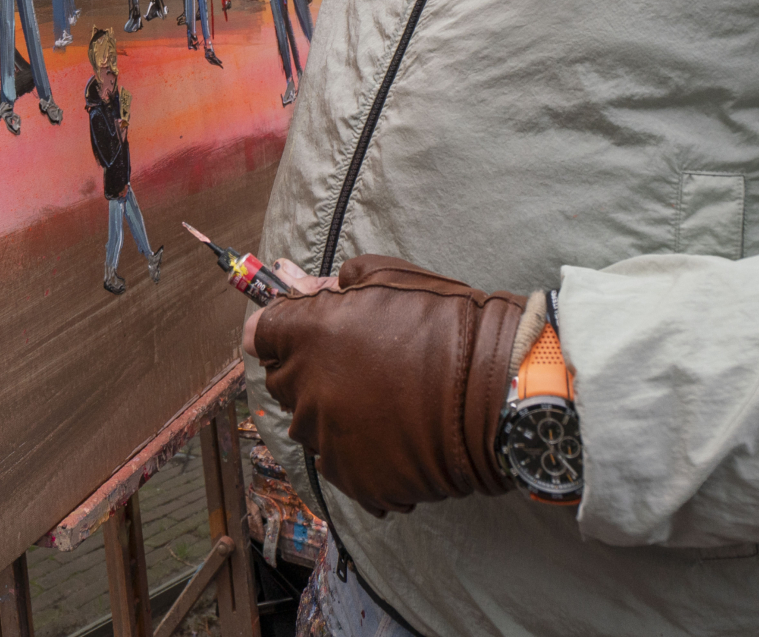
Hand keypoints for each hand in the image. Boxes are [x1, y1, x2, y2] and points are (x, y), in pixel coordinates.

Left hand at [247, 255, 525, 515]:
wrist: (500, 384)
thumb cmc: (448, 321)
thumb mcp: (387, 277)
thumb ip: (331, 284)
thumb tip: (297, 285)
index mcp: (308, 337)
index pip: (259, 336)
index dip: (278, 331)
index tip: (299, 332)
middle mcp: (308, 392)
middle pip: (283, 383)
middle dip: (307, 370)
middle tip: (356, 363)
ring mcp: (330, 441)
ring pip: (311, 427)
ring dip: (333, 412)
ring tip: (382, 399)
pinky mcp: (356, 480)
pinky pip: (340, 465)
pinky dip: (359, 452)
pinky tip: (394, 433)